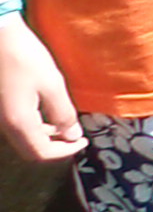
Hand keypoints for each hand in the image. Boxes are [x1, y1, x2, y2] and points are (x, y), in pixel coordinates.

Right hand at [0, 15, 83, 163]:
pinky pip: (19, 126)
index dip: (65, 151)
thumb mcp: (52, 84)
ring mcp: (1, 116)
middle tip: (76, 135)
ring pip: (23, 138)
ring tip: (66, 124)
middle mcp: (5, 125)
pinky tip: (48, 112)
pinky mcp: (0, 106)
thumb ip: (63, 113)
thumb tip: (72, 135)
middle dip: (55, 147)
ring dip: (46, 136)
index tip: (84, 140)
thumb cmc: (26, 58)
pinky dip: (36, 126)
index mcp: (19, 123)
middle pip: (30, 150)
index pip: (41, 153)